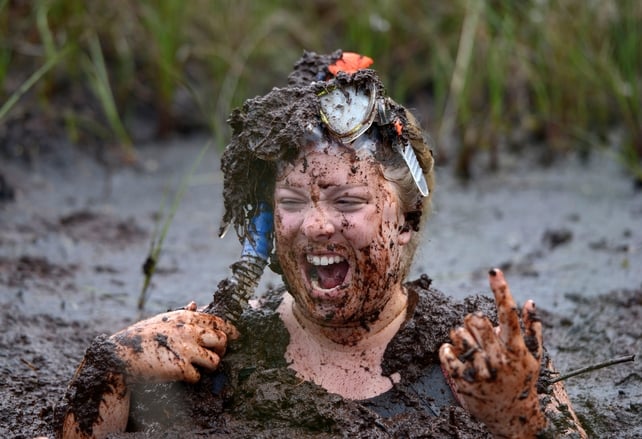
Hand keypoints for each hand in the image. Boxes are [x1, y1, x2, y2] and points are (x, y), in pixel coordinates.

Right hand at [111, 307, 237, 383]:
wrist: (119, 356)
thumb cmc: (141, 337)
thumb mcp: (162, 319)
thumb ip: (182, 314)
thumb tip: (195, 303)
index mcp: (185, 318)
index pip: (218, 321)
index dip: (230, 330)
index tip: (237, 336)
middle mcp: (189, 331)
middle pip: (222, 340)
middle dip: (221, 349)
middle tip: (214, 354)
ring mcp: (186, 349)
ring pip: (215, 360)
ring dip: (209, 366)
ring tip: (198, 367)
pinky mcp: (180, 367)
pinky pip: (198, 376)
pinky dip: (192, 379)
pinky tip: (181, 376)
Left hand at [439, 268, 546, 437]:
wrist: (513, 417)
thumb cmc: (522, 381)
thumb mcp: (532, 358)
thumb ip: (531, 329)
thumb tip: (530, 301)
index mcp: (516, 349)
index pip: (508, 314)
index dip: (501, 290)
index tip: (494, 270)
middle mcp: (500, 359)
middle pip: (477, 320)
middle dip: (473, 319)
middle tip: (474, 326)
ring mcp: (482, 371)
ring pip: (459, 334)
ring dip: (459, 333)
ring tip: (466, 342)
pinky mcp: (465, 381)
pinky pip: (447, 353)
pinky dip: (446, 347)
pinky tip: (451, 350)